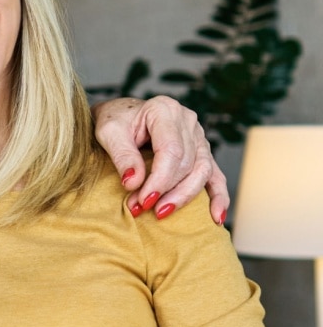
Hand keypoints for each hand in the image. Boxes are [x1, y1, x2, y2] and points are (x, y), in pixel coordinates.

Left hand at [93, 95, 228, 222]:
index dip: (159, 180)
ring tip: (162, 213)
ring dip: (184, 196)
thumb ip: (122, 155)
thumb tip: (133, 183)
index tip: (142, 201)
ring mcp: (197, 136)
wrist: (119, 115)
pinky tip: (216, 216)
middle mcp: (187, 121)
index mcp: (164, 110)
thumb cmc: (113, 121)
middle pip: (186, 163)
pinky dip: (218, 196)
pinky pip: (215, 174)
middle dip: (166, 191)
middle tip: (142, 208)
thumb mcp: (108, 132)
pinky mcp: (201, 151)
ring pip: (202, 171)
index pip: (171, 151)